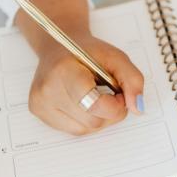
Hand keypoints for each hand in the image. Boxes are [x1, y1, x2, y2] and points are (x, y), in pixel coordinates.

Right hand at [15, 0, 144, 135]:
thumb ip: (132, 80)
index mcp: (63, 71)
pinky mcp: (39, 114)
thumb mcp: (116, 57)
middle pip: (92, 121)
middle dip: (109, 112)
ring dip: (98, 117)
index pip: (94, 105)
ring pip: (84, 130)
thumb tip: (137, 108)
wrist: (58, 46)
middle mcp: (47, 91)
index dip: (115, 105)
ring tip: (95, 95)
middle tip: (110, 92)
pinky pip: (74, 130)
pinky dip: (85, 119)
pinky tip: (83, 102)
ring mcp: (40, 104)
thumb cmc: (86, 51)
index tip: (119, 94)